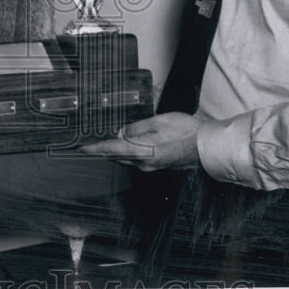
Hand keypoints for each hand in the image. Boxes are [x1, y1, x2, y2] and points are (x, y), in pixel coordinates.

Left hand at [79, 112, 200, 171]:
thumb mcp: (158, 122)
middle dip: (103, 149)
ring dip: (115, 151)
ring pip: (127, 159)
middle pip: (117, 156)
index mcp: (142, 152)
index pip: (111, 150)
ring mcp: (152, 167)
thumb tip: (121, 132)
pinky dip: (128, 152)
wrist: (208, 146)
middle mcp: (144, 164)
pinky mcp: (158, 165)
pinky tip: (128, 144)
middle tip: (90, 141)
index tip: (81, 147)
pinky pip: (137, 160)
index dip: (94, 148)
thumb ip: (136, 128)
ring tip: (106, 141)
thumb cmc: (186, 132)